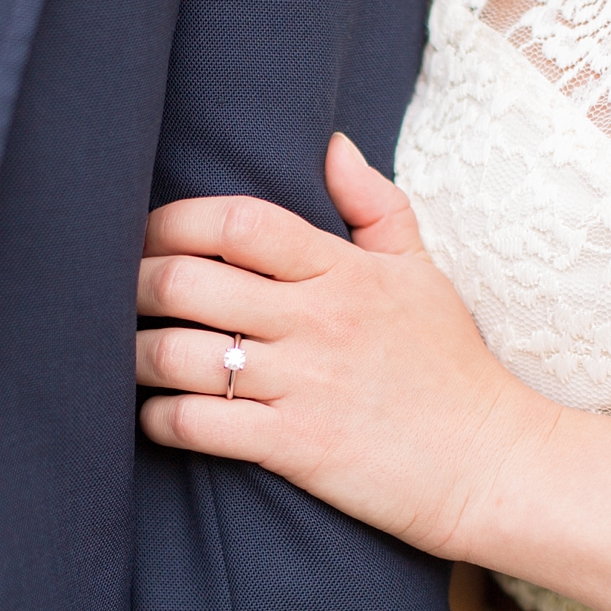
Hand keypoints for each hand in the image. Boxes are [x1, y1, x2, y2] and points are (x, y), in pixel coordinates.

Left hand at [135, 134, 557, 558]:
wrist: (493, 464)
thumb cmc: (452, 368)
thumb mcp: (424, 274)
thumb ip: (376, 207)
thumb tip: (332, 146)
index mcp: (344, 271)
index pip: (239, 223)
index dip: (174, 221)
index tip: (150, 236)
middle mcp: (319, 320)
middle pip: (190, 282)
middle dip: (134, 285)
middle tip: (118, 295)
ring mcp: (306, 384)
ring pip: (181, 356)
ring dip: (135, 356)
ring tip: (126, 358)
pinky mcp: (297, 447)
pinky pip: (199, 425)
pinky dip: (160, 420)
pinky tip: (157, 416)